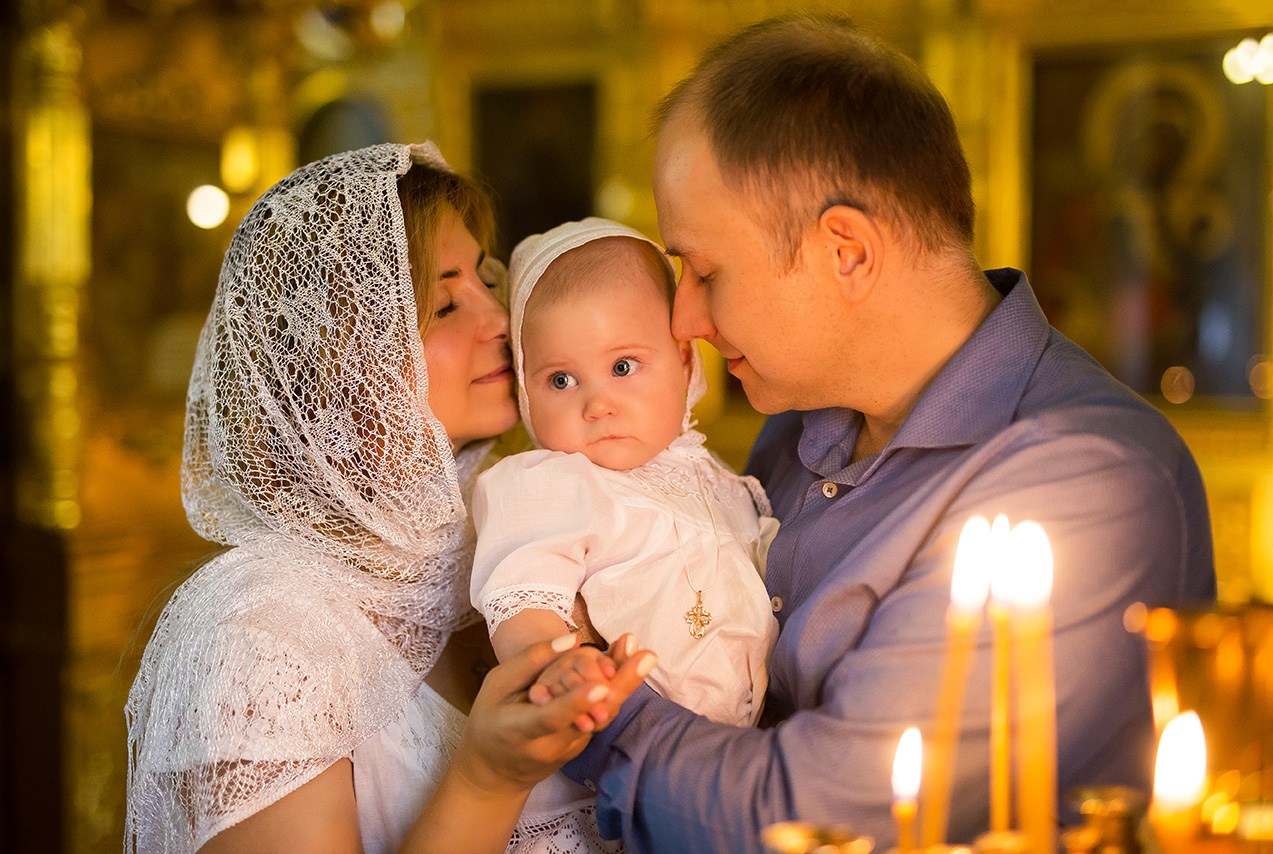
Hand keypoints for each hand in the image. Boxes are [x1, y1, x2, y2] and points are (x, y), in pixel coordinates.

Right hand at [452, 634, 655, 795]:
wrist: (495, 773)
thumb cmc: (490, 720)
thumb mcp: (495, 686)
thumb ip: (529, 662)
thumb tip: (572, 640)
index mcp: (520, 730)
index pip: (553, 717)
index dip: (577, 702)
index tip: (601, 687)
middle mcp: (551, 744)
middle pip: (592, 716)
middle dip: (621, 686)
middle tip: (646, 657)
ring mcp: (570, 748)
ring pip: (603, 715)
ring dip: (626, 685)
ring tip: (646, 656)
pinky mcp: (582, 744)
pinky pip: (601, 715)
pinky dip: (617, 690)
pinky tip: (633, 666)